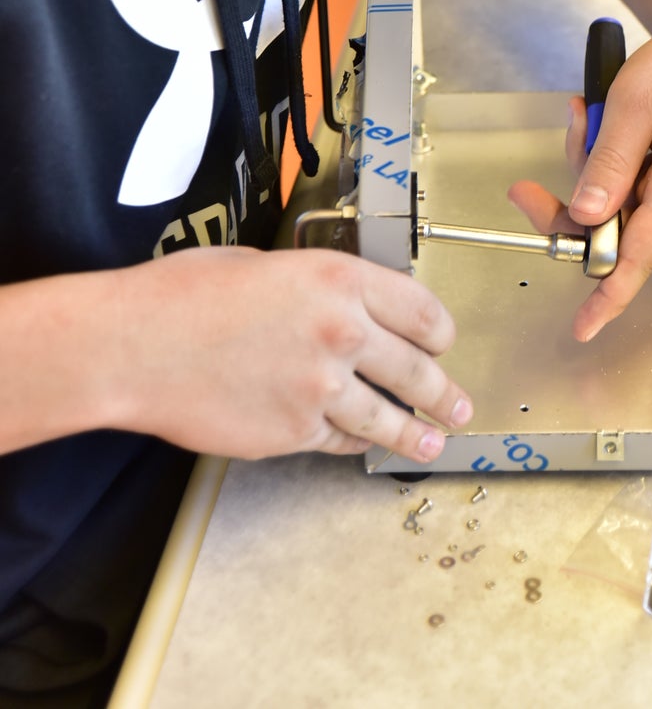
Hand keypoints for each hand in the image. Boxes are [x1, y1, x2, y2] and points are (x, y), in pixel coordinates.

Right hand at [118, 246, 472, 461]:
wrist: (136, 346)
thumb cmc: (186, 296)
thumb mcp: (265, 263)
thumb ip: (315, 286)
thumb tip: (339, 305)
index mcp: (339, 280)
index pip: (421, 310)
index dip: (440, 333)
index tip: (444, 345)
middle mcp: (343, 332)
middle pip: (417, 370)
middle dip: (444, 392)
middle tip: (458, 405)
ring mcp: (321, 387)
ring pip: (388, 417)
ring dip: (416, 433)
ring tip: (433, 441)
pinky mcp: (295, 431)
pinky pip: (341, 439)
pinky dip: (355, 442)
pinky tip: (364, 445)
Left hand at [509, 0, 651, 339]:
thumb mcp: (639, 97)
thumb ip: (610, 160)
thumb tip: (588, 216)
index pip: (639, 255)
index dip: (607, 294)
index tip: (583, 325)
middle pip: (619, 226)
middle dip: (580, 186)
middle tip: (566, 132)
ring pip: (626, 205)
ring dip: (599, 164)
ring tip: (597, 111)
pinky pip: (643, 189)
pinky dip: (620, 161)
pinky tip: (617, 122)